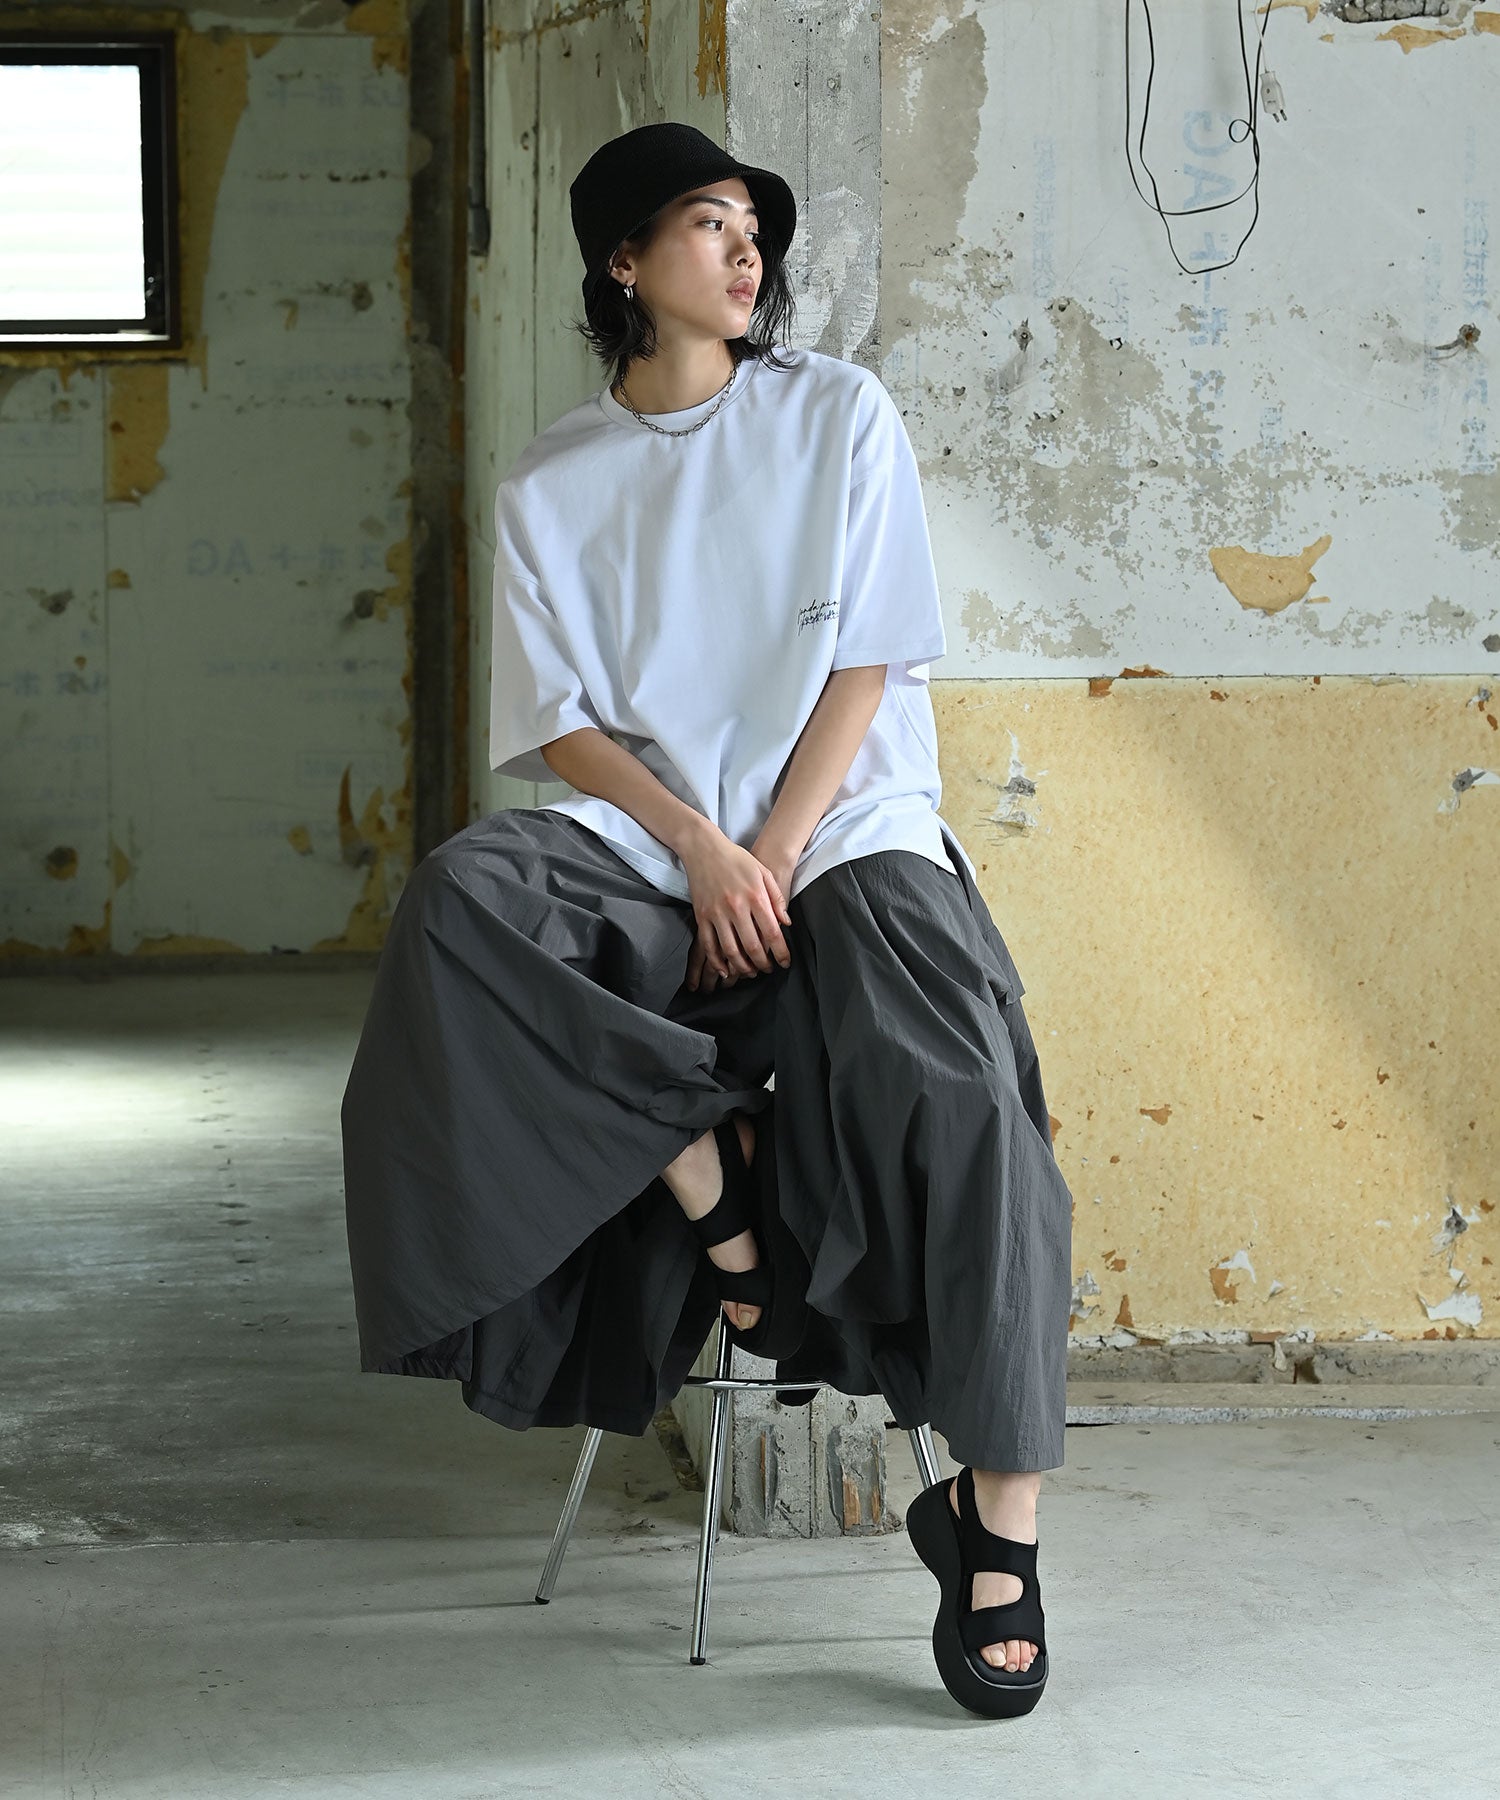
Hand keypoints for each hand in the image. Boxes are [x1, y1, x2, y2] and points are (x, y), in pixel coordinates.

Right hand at [680, 826, 793, 992]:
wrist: (704, 848)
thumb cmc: (737, 859)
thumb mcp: (763, 872)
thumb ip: (776, 898)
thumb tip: (786, 923)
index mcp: (755, 896)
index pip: (772, 933)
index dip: (781, 952)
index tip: (785, 962)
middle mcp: (736, 907)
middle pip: (753, 946)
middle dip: (763, 964)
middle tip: (768, 969)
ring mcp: (716, 913)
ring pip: (730, 951)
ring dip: (742, 967)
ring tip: (750, 971)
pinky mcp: (701, 916)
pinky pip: (709, 946)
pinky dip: (717, 961)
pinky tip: (726, 969)